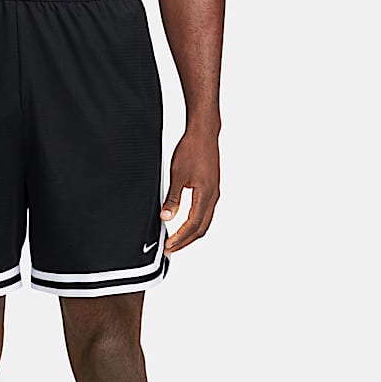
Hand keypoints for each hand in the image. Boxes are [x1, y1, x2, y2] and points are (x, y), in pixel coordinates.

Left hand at [160, 129, 219, 253]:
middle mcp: (213, 196)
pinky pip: (206, 213)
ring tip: (176, 241)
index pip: (193, 225)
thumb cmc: (192, 149)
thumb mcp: (177, 174)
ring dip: (190, 234)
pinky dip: (195, 224)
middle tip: (170, 249)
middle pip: (201, 228)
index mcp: (206, 194)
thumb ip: (172, 198)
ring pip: (204, 222)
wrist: (204, 132)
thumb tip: (166, 218)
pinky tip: (185, 226)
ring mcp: (214, 193)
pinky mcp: (212, 189)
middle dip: (185, 241)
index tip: (168, 245)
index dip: (180, 238)